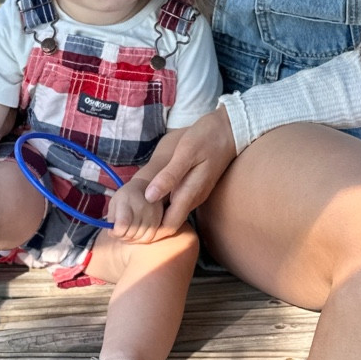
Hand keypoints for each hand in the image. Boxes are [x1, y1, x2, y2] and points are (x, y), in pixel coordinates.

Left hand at [109, 175, 165, 244]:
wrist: (145, 187)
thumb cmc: (126, 197)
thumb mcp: (114, 203)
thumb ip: (111, 219)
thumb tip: (113, 233)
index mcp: (127, 202)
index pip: (122, 225)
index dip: (115, 232)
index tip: (113, 230)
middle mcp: (141, 208)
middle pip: (130, 234)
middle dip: (122, 236)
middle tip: (119, 231)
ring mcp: (152, 215)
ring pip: (139, 238)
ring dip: (131, 238)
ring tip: (127, 231)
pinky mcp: (158, 221)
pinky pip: (148, 238)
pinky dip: (140, 239)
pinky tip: (136, 232)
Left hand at [141, 107, 236, 229]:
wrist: (230, 130)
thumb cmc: (207, 138)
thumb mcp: (186, 153)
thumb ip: (169, 176)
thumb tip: (149, 197)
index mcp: (190, 193)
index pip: (169, 226)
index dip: (151, 229)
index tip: (132, 222)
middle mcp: (194, 199)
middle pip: (170, 222)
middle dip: (151, 222)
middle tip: (129, 214)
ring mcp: (197, 194)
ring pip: (174, 212)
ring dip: (157, 212)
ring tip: (136, 204)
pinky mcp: (197, 187)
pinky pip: (179, 201)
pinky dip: (164, 202)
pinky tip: (153, 191)